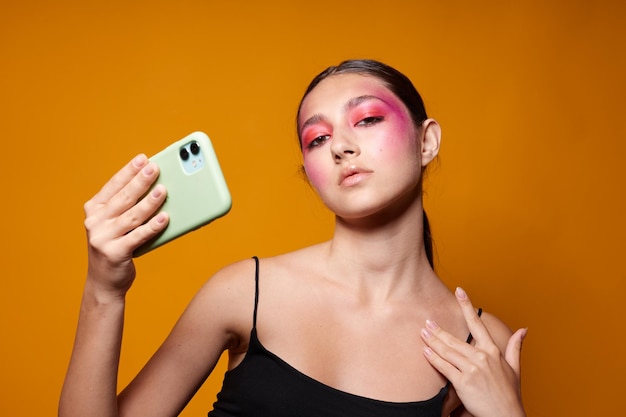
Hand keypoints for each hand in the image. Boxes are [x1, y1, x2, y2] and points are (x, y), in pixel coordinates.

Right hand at [83, 154, 168, 296]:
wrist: (103, 282)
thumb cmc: (115, 246)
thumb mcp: (115, 224)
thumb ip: (128, 208)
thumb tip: (156, 188)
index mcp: (94, 209)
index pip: (113, 185)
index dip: (129, 171)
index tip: (143, 159)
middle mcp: (95, 221)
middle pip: (123, 198)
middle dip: (141, 181)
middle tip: (155, 168)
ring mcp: (103, 238)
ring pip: (132, 216)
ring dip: (149, 202)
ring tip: (163, 190)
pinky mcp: (114, 253)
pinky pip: (138, 237)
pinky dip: (152, 227)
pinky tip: (165, 218)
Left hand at [421, 287, 526, 416]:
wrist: (506, 416)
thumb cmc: (509, 394)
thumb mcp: (515, 369)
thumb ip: (515, 347)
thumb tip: (524, 330)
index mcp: (493, 351)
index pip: (477, 324)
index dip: (467, 306)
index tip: (459, 291)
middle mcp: (482, 357)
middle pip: (455, 339)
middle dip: (438, 330)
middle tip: (426, 321)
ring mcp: (472, 369)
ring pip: (447, 351)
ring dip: (432, 341)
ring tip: (422, 333)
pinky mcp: (463, 382)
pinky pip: (444, 367)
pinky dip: (434, 359)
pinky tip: (425, 351)